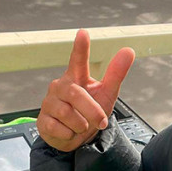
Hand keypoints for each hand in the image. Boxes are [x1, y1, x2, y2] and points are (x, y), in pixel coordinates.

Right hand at [38, 29, 136, 151]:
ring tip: (82, 125)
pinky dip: (70, 134)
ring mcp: (49, 103)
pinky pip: (59, 128)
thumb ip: (116, 74)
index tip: (83, 33)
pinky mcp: (42, 120)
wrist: (74, 137)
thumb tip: (128, 51)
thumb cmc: (89, 111)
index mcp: (76, 78)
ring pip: (67, 114)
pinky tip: (69, 131)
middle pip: (76, 95)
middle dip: (92, 111)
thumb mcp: (106, 94)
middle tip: (100, 121)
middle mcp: (60, 87)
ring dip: (81, 125)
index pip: (77, 60)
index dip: (80, 48)